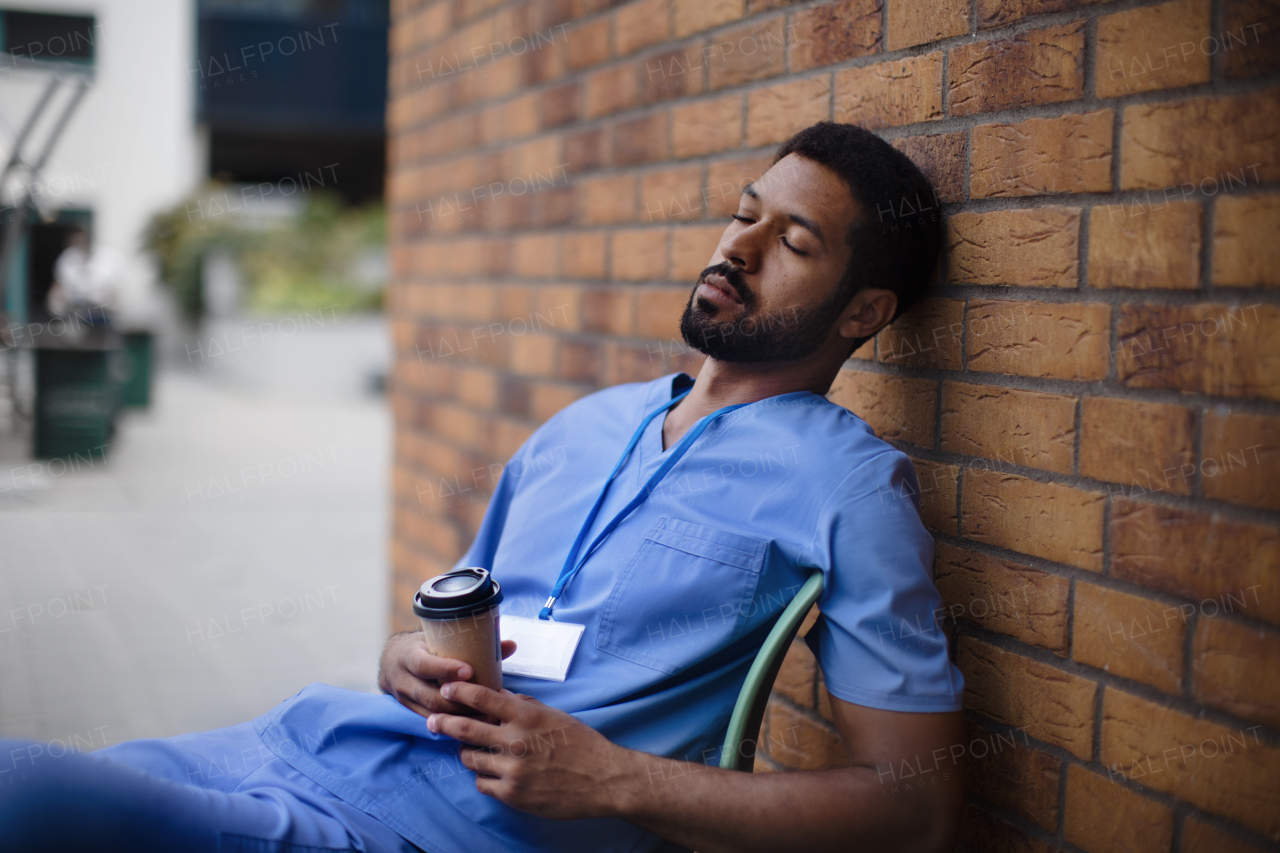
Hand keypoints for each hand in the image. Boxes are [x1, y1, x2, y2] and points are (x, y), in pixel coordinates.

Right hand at [378, 632, 516, 717]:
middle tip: (485, 703)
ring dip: (457, 716)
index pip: (424, 665)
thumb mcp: (438, 639)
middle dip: (458, 702)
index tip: (469, 671)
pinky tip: (472, 725)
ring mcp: (404, 698)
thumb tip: (510, 646)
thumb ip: (471, 643)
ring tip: (485, 717)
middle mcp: (403, 679)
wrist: (393, 661)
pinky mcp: (409, 711)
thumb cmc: (423, 647)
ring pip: (431, 712)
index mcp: (409, 656)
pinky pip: (430, 721)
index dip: (445, 669)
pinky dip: (450, 724)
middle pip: (429, 696)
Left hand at [429, 681, 634, 820]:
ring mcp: (512, 770)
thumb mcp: (554, 716)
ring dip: (467, 753)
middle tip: (432, 720)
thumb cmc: (582, 744)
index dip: (458, 691)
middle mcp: (516, 741)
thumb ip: (525, 706)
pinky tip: (491, 773)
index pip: (482, 698)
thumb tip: (501, 696)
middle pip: (465, 729)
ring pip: (470, 759)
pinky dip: (483, 777)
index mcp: (527, 716)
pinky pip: (482, 784)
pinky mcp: (512, 794)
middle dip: (443, 722)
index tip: (446, 689)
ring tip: (469, 750)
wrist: (603, 780)